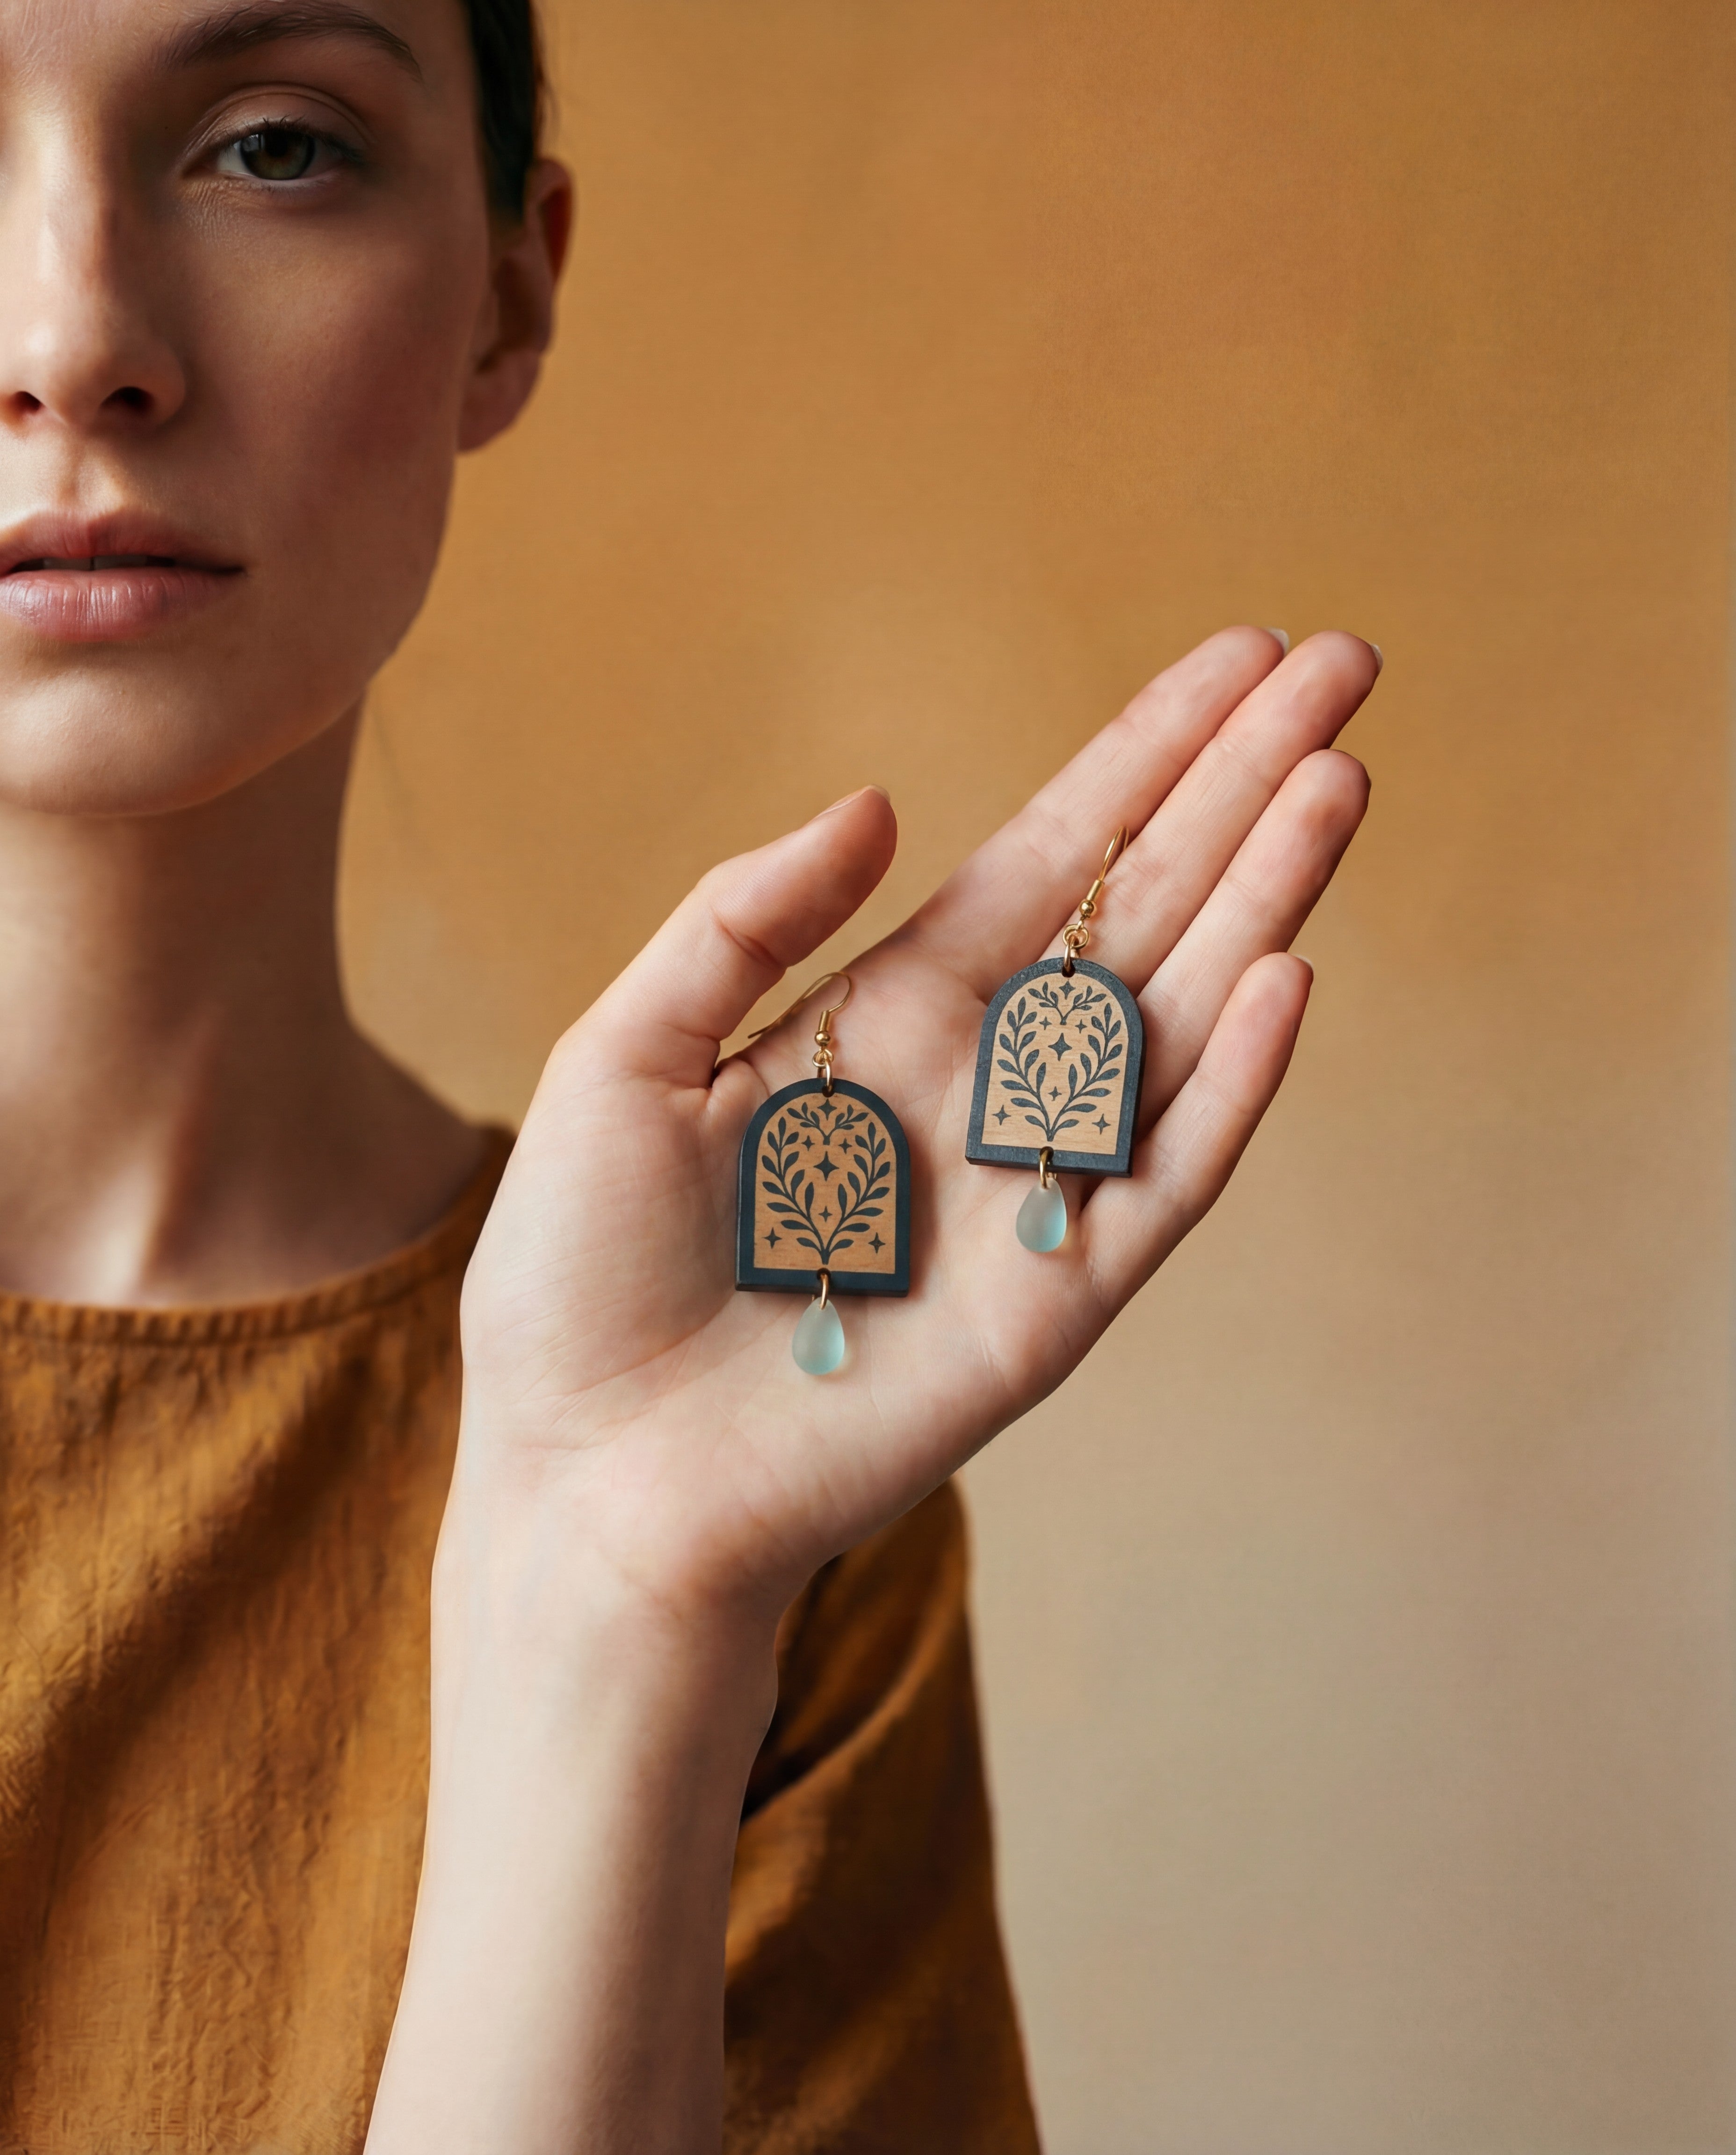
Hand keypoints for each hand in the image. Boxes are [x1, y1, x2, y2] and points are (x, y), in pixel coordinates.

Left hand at [456, 627, 1373, 1627]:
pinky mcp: (1055, 1302)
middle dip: (1242, 789)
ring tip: (1339, 777)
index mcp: (887, 1019)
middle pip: (1143, 910)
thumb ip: (742, 924)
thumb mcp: (625, 1055)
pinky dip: (1226, 1085)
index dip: (1144, 759)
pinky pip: (1162, 1178)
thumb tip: (875, 803)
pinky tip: (1284, 975)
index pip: (1050, 860)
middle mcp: (982, 1087)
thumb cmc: (580, 1277)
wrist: (586, 1477)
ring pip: (1177, 1020)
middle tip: (1343, 667)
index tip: (1236, 661)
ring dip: (1262, 899)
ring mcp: (1032, 1192)